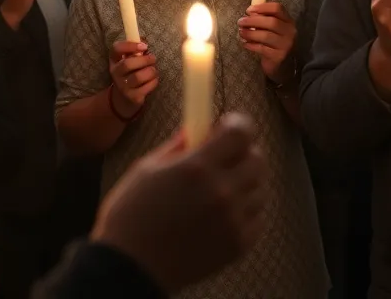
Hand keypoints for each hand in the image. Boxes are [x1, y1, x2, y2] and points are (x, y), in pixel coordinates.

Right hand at [91, 113, 267, 293]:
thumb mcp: (146, 169)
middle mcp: (221, 192)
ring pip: (259, 189)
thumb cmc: (130, 214)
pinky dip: (244, 210)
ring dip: (244, 181)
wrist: (131, 267)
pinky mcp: (237, 245)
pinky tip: (222, 211)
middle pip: (257, 159)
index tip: (227, 125)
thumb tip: (197, 130)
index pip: (240, 133)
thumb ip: (177, 147)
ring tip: (219, 187)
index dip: (238, 124)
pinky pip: (256, 218)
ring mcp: (232, 221)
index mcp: (196, 168)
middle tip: (224, 156)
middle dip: (243, 151)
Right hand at [109, 40, 157, 117]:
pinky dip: (154, 81)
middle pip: (128, 64)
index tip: (144, 46)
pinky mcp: (133, 97)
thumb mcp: (129, 60)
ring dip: (151, 71)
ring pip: (139, 77)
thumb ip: (136, 50)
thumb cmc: (130, 73)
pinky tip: (153, 79)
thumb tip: (144, 40)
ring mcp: (123, 86)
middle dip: (145, 60)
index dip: (130, 46)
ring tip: (153, 70)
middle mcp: (115, 73)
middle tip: (153, 58)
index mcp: (114, 60)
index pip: (116, 49)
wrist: (124, 98)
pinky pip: (147, 87)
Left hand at [239, 2, 296, 83]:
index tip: (248, 10)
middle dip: (253, 21)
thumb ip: (264, 19)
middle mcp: (290, 32)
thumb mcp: (273, 29)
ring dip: (250, 33)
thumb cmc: (274, 43)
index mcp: (288, 21)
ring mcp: (286, 45)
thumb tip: (249, 13)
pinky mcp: (279, 56)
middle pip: (271, 22)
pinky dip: (251, 45)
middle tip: (240, 22)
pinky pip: (262, 48)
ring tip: (241, 32)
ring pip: (266, 36)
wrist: (283, 65)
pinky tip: (245, 43)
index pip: (277, 8)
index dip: (262, 7)